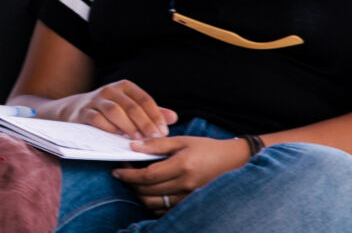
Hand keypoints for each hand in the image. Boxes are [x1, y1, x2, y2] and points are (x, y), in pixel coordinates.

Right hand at [55, 79, 176, 139]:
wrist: (75, 110)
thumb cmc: (109, 110)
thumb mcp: (130, 108)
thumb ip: (151, 113)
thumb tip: (173, 118)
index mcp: (125, 87)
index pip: (144, 99)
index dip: (156, 115)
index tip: (163, 132)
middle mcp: (110, 90)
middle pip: (131, 106)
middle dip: (145, 123)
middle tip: (154, 137)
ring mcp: (95, 100)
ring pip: (114, 111)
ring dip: (128, 126)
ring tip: (138, 139)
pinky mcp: (83, 112)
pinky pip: (97, 119)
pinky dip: (109, 128)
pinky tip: (118, 137)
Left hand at [112, 136, 250, 213]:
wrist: (235, 161)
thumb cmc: (208, 148)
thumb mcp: (183, 141)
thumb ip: (157, 144)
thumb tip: (132, 146)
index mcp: (182, 166)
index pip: (147, 176)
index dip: (129, 175)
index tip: (117, 171)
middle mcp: (186, 185)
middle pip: (148, 192)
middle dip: (131, 184)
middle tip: (124, 174)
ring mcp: (189, 197)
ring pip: (155, 204)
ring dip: (140, 195)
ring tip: (136, 183)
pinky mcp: (191, 204)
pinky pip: (166, 210)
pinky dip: (153, 203)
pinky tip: (150, 192)